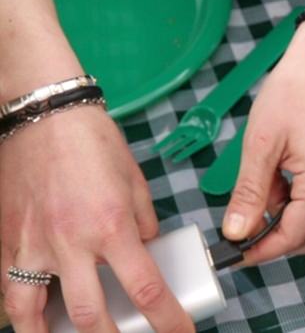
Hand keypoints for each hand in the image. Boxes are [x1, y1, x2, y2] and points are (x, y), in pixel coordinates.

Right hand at [0, 107, 193, 332]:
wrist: (45, 113)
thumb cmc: (93, 141)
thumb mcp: (134, 182)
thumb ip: (143, 224)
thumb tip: (148, 252)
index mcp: (112, 226)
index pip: (146, 290)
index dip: (167, 320)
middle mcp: (71, 242)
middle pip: (89, 316)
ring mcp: (32, 243)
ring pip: (32, 314)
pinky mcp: (6, 236)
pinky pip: (8, 284)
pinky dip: (19, 307)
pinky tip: (31, 313)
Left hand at [222, 22, 304, 263]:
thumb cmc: (295, 89)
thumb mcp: (260, 142)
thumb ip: (250, 192)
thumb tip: (237, 230)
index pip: (292, 236)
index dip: (261, 250)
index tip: (236, 251)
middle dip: (274, 238)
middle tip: (243, 224)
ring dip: (287, 219)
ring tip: (264, 188)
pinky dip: (300, 202)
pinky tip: (283, 177)